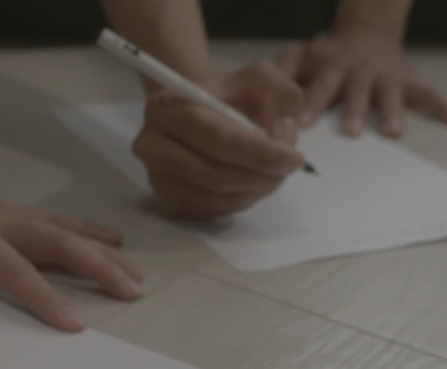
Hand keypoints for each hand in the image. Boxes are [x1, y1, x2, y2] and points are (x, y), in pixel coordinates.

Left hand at [0, 173, 143, 336]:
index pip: (13, 269)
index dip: (44, 297)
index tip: (74, 323)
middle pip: (56, 241)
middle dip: (97, 265)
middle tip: (131, 289)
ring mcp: (4, 214)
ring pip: (63, 230)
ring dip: (101, 250)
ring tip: (135, 272)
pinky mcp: (7, 216)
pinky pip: (55, 224)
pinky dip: (88, 232)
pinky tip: (111, 241)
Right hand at [133, 61, 307, 219]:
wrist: (199, 115)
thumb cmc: (228, 96)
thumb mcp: (257, 78)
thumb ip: (279, 89)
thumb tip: (287, 118)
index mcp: (166, 108)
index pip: (217, 138)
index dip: (259, 153)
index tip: (295, 158)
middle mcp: (151, 145)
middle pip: (215, 174)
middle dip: (261, 176)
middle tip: (289, 168)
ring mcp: (156, 178)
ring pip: (217, 198)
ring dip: (256, 189)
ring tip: (275, 171)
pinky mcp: (168, 202)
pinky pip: (213, 211)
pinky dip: (242, 200)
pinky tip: (253, 181)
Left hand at [278, 27, 446, 137]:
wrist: (368, 29)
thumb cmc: (328, 51)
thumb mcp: (301, 54)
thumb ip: (282, 72)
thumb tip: (261, 99)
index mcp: (332, 66)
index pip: (318, 87)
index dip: (310, 105)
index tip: (302, 126)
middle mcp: (360, 71)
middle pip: (355, 92)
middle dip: (352, 110)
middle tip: (349, 131)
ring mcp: (386, 76)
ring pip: (390, 94)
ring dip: (392, 111)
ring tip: (392, 132)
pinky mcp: (409, 80)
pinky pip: (430, 93)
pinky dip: (445, 107)